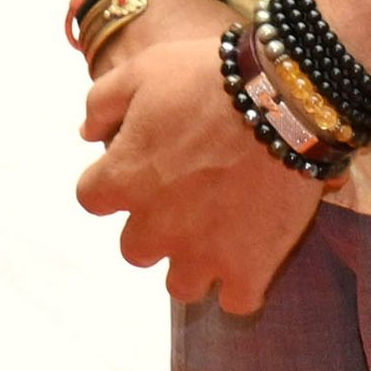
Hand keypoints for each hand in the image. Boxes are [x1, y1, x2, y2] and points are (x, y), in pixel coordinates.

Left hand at [74, 0, 318, 314]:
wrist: (285, 96)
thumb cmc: (208, 78)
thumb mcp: (143, 70)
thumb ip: (102, 102)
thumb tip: (86, 134)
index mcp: (124, 179)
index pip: (91, 199)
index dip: (113, 182)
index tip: (138, 167)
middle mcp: (156, 226)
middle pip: (135, 250)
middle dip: (155, 227)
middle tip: (187, 198)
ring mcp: (204, 252)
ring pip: (181, 284)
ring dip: (194, 262)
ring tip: (220, 232)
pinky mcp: (250, 266)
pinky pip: (237, 301)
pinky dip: (242, 284)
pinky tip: (251, 257)